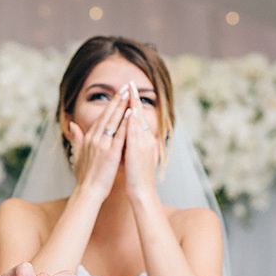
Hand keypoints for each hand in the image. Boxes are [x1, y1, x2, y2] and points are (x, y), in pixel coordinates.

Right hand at [68, 86, 129, 200]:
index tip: (117, 94)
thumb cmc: (84, 177)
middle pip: (107, 115)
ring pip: (113, 121)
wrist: (88, 192)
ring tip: (129, 94)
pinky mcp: (110, 153)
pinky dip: (124, 124)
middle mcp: (94, 139)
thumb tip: (72, 125)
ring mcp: (102, 145)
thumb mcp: (77, 155)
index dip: (109, 105)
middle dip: (117, 100)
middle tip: (125, 87)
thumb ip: (76, 139)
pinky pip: (119, 135)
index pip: (100, 117)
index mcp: (88, 139)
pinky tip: (130, 114)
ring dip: (121, 107)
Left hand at [123, 81, 159, 200]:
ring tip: (130, 91)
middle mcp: (146, 139)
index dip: (135, 104)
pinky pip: (135, 132)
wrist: (142, 191)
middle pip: (140, 114)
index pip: (139, 118)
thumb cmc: (137, 177)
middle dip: (135, 99)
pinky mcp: (138, 150)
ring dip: (134, 105)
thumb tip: (128, 136)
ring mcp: (143, 144)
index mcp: (144, 140)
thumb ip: (132, 144)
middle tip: (131, 84)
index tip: (130, 92)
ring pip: (139, 120)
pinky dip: (132, 120)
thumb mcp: (135, 157)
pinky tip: (129, 111)